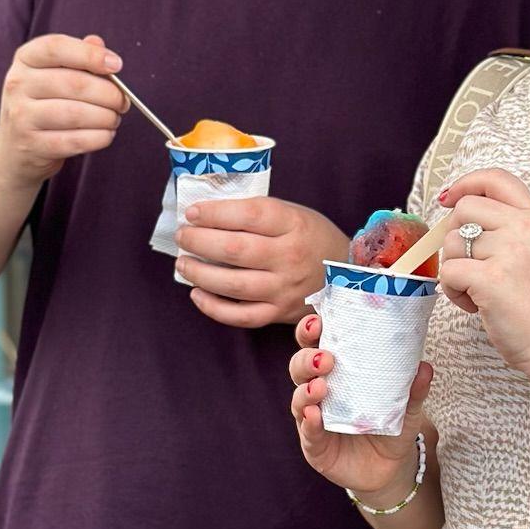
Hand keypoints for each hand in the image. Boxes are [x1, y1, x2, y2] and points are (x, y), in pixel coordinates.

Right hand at [0, 32, 127, 188]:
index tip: (116, 65)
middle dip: (109, 94)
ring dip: (106, 117)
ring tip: (114, 118)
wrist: (15, 144)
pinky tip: (106, 134)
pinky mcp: (31, 145)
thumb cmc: (44, 101)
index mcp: (25, 58)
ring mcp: (21, 116)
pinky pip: (74, 141)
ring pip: (76, 114)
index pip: (56, 47)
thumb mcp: (55, 71)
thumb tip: (98, 44)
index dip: (90, 55)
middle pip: (74, 83)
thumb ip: (78, 55)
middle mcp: (18, 84)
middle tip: (123, 101)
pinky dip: (98, 138)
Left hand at [176, 198, 348, 328]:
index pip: (249, 214)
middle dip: (198, 241)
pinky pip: (241, 316)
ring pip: (233, 285)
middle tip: (182, 236)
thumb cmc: (311, 237)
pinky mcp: (280, 313)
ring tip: (183, 263)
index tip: (192, 212)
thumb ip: (255, 213)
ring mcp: (285, 288)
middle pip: (235, 250)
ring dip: (199, 273)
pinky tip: (197, 293)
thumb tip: (204, 213)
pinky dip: (213, 307)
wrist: (347, 273)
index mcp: (294, 224)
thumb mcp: (293, 213)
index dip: (214, 213)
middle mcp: (290, 257)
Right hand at [290, 312, 438, 498]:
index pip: (316, 344)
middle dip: (308, 358)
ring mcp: (314, 418)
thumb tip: (425, 366)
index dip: (311, 331)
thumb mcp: (406, 407)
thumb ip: (414, 389)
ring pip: (299, 397)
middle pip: (300, 367)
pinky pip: (307, 432)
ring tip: (321, 386)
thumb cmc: (391, 427)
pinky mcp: (315, 445)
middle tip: (326, 358)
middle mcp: (320, 391)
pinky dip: (309, 422)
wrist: (391, 470)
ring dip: (306, 389)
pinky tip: (315, 415)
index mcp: (338, 373)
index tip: (318, 321)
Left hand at [434, 168, 529, 382]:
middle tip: (474, 266)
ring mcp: (509, 252)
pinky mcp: (492, 279)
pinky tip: (476, 305)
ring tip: (480, 291)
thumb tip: (457, 211)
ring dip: (456, 270)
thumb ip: (508, 228)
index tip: (449, 199)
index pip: (497, 179)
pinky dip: (454, 291)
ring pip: (452, 242)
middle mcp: (525, 228)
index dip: (466, 183)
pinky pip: (449, 271)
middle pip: (464, 209)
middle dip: (456, 238)